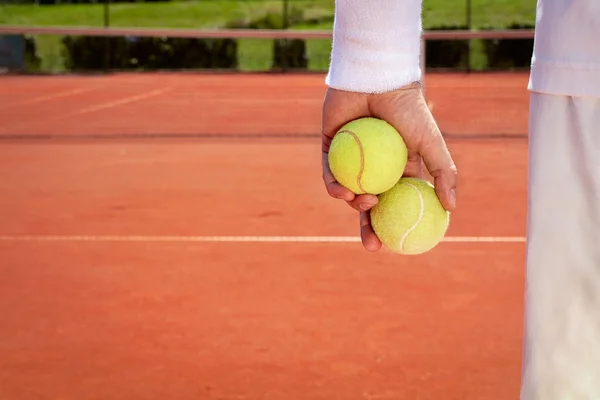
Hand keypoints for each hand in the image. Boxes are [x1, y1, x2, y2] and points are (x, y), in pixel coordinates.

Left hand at [321, 82, 457, 251]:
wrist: (379, 80)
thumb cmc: (408, 110)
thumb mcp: (431, 143)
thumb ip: (443, 173)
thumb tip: (452, 208)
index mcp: (397, 170)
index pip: (395, 203)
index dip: (395, 224)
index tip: (398, 244)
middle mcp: (373, 167)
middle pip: (370, 204)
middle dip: (370, 228)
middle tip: (372, 247)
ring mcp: (351, 159)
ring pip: (349, 191)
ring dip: (354, 204)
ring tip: (362, 203)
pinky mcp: (330, 148)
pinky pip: (329, 173)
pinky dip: (334, 185)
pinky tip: (341, 192)